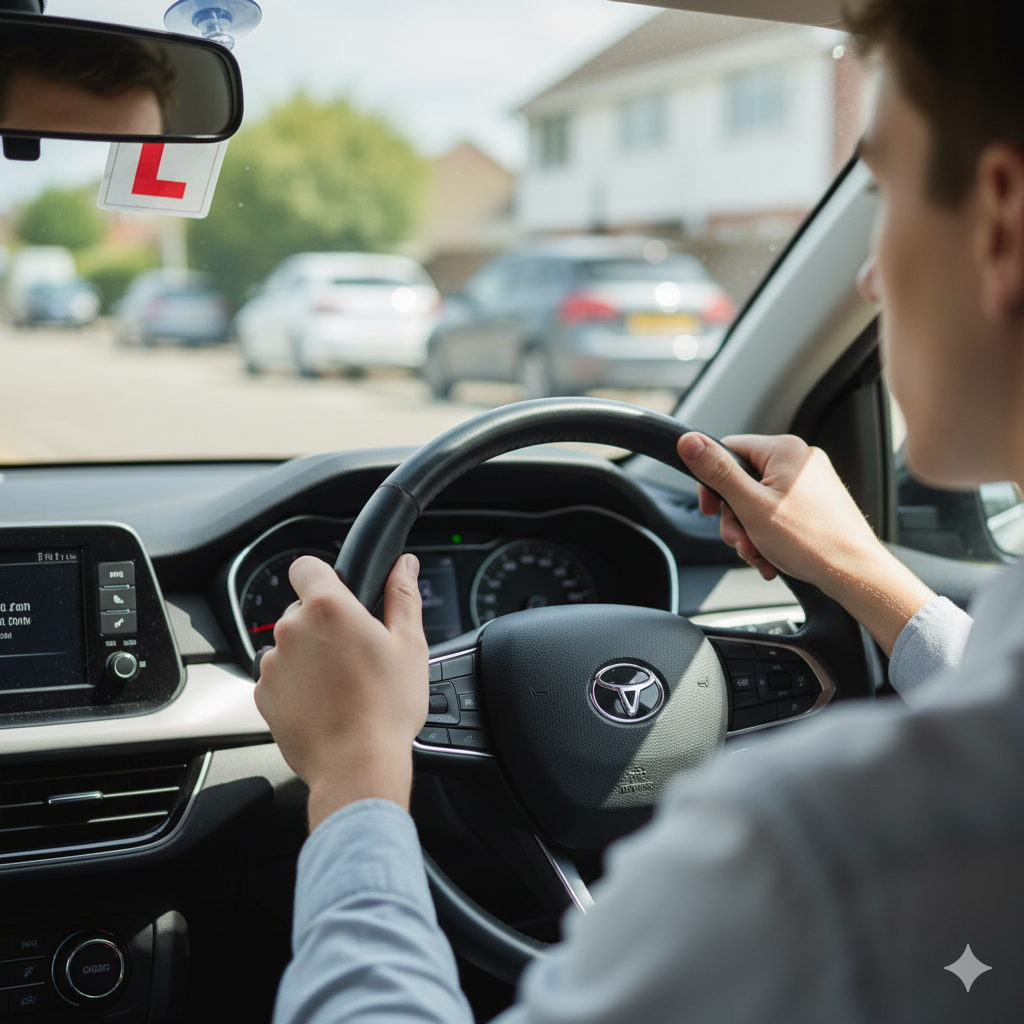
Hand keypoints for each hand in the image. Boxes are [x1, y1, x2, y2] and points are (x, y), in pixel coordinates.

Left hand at [254, 553, 427, 829]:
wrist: (357, 766)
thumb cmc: (387, 708)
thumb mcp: (409, 644)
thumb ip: (403, 595)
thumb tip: (404, 565)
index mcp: (329, 607)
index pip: (306, 566)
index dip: (323, 576)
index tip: (340, 595)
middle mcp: (292, 629)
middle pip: (301, 609)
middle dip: (324, 624)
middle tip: (355, 653)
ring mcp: (273, 663)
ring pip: (291, 645)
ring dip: (310, 656)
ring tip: (342, 684)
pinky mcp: (263, 694)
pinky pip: (279, 677)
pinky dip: (297, 685)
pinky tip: (325, 703)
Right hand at [677, 432, 932, 654]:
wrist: (854, 572)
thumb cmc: (811, 541)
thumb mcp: (750, 505)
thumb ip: (716, 471)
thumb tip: (688, 441)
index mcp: (784, 450)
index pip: (727, 451)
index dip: (711, 484)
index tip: (710, 511)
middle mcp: (799, 460)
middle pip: (741, 481)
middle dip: (735, 518)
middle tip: (742, 541)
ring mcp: (809, 482)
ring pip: (757, 502)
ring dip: (750, 532)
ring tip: (760, 553)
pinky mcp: (815, 503)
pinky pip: (776, 513)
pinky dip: (768, 536)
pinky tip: (771, 556)